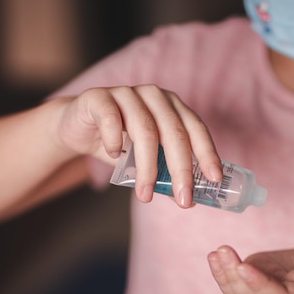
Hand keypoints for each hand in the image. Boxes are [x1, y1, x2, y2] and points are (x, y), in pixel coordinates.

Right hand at [55, 85, 222, 206]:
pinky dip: (114, 141)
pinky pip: (110, 119)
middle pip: (174, 132)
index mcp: (172, 106)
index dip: (207, 153)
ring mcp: (126, 93)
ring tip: (145, 196)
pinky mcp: (98, 97)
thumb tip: (190, 200)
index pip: (196, 128)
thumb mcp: (146, 159)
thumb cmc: (119, 143)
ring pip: (145, 130)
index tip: (215, 179)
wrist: (78, 128)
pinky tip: (113, 155)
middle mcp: (153, 96)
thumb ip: (166, 172)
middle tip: (183, 199)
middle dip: (181, 169)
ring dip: (147, 167)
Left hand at [207, 238, 293, 293]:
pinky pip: (236, 282)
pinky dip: (222, 272)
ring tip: (216, 253)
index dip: (260, 285)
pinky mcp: (259, 277)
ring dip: (223, 276)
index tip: (244, 265)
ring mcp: (268, 289)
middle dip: (235, 279)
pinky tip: (215, 255)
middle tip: (223, 252)